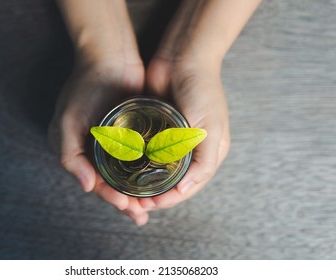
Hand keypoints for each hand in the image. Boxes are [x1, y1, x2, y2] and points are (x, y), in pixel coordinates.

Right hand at [48, 58, 150, 225]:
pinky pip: (141, 156)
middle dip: (126, 202)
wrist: (110, 57)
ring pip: (127, 174)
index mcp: (78, 149)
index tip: (127, 207)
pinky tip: (157, 181)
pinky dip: (147, 171)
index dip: (110, 197)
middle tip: (141, 215)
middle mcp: (96, 148)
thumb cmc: (86, 87)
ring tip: (151, 206)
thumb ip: (70, 155)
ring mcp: (116, 141)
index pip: (94, 182)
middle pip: (112, 182)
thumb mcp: (68, 122)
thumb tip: (86, 187)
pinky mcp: (134, 131)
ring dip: (137, 191)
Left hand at [137, 0, 261, 210]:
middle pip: (170, 181)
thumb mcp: (211, 128)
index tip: (152, 204)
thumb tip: (185, 189)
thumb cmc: (203, 90)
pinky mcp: (153, 128)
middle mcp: (188, 149)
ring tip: (127, 192)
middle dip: (154, 195)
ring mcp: (170, 139)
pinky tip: (124, 170)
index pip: (188, 186)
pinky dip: (135, 163)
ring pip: (155, 169)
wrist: (182, 57)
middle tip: (134, 202)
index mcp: (206, 152)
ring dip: (142, 183)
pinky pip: (144, 151)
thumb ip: (204, 161)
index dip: (170, 199)